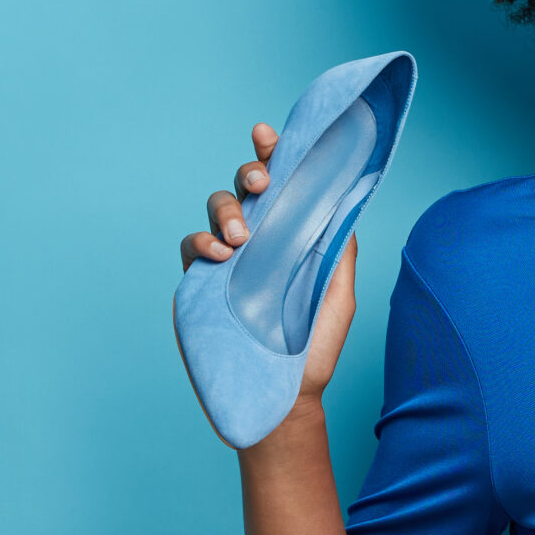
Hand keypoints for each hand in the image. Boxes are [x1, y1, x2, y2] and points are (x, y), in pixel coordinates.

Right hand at [181, 122, 365, 435]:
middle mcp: (257, 242)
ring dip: (226, 212)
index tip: (268, 136)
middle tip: (262, 185)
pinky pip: (189, 248)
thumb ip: (338, 251)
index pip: (281, 186)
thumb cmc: (314, 349)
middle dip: (248, 175)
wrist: (284, 398)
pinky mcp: (199, 285)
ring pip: (214, 211)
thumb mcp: (337, 296)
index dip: (272, 156)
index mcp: (289, 236)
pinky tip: (221, 256)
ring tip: (241, 238)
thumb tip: (345, 204)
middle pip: (242, 189)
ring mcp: (225, 262)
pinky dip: (201, 243)